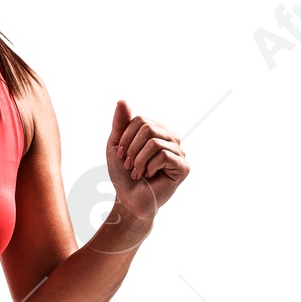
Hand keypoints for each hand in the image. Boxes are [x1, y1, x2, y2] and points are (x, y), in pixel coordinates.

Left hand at [102, 99, 188, 249]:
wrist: (129, 201)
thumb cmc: (123, 175)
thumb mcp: (116, 146)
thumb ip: (120, 123)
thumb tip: (122, 100)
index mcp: (158, 131)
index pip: (140, 120)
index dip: (126, 138)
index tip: (122, 156)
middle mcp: (171, 139)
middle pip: (148, 128)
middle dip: (131, 149)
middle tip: (130, 166)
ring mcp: (179, 152)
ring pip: (154, 142)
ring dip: (138, 160)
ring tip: (138, 173)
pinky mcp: (183, 167)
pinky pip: (163, 155)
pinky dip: (149, 167)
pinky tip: (150, 176)